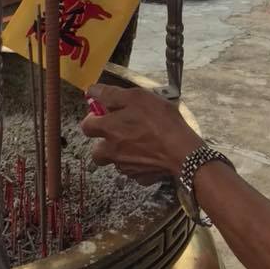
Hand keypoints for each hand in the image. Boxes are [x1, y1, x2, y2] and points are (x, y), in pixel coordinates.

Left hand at [81, 84, 202, 182]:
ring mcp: (126, 167)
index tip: (102, 113)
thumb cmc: (161, 121)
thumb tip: (91, 91)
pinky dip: (138, 163)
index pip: (86, 127)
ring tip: (139, 141)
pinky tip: (151, 153)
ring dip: (121, 153)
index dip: (92, 119)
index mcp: (109, 129)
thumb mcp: (137, 97)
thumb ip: (111, 94)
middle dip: (103, 142)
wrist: (182, 151)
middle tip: (120, 132)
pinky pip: (133, 171)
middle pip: (97, 151)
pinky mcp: (140, 177)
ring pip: (115, 161)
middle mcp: (112, 151)